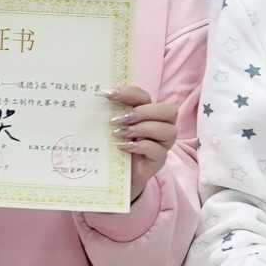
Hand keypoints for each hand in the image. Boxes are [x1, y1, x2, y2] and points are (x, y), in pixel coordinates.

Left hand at [109, 87, 181, 202]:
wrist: (117, 173)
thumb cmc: (116, 145)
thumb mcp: (114, 126)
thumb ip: (113, 112)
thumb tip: (97, 95)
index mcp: (149, 112)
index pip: (145, 96)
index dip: (128, 92)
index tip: (107, 94)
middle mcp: (161, 125)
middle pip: (168, 110)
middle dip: (142, 112)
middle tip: (118, 119)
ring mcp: (163, 144)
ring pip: (168, 130)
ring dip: (142, 129)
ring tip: (120, 133)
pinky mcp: (160, 160)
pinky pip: (159, 151)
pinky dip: (141, 146)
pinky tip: (124, 147)